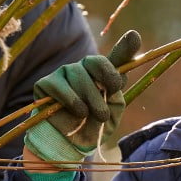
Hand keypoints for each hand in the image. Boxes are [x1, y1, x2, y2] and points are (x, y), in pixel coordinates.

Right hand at [25, 30, 141, 168]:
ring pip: (78, 75)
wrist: (69, 144)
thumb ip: (116, 89)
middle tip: (108, 104)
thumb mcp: (111, 110)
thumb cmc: (92, 126)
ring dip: (90, 99)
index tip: (135, 36)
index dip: (126, 46)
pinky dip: (71, 101)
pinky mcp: (45, 83)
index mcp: (102, 74)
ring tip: (92, 115)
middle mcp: (83, 68)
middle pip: (95, 62)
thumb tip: (121, 70)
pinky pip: (60, 86)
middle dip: (105, 82)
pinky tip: (77, 112)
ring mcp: (63, 73)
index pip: (116, 56)